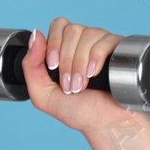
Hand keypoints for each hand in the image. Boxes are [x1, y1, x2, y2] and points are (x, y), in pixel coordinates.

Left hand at [18, 17, 137, 133]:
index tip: (53, 66)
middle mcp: (84, 43)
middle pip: (72, 30)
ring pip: (88, 34)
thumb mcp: (42, 94)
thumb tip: (35, 35)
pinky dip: (96, 58)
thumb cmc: (77, 111)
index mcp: (65, 49)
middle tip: (69, 83)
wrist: (104, 124)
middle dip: (67, 59)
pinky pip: (105, 40)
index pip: (58, 25)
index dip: (54, 42)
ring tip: (82, 84)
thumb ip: (31, 66)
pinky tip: (95, 73)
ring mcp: (102, 44)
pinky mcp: (119, 49)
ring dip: (80, 63)